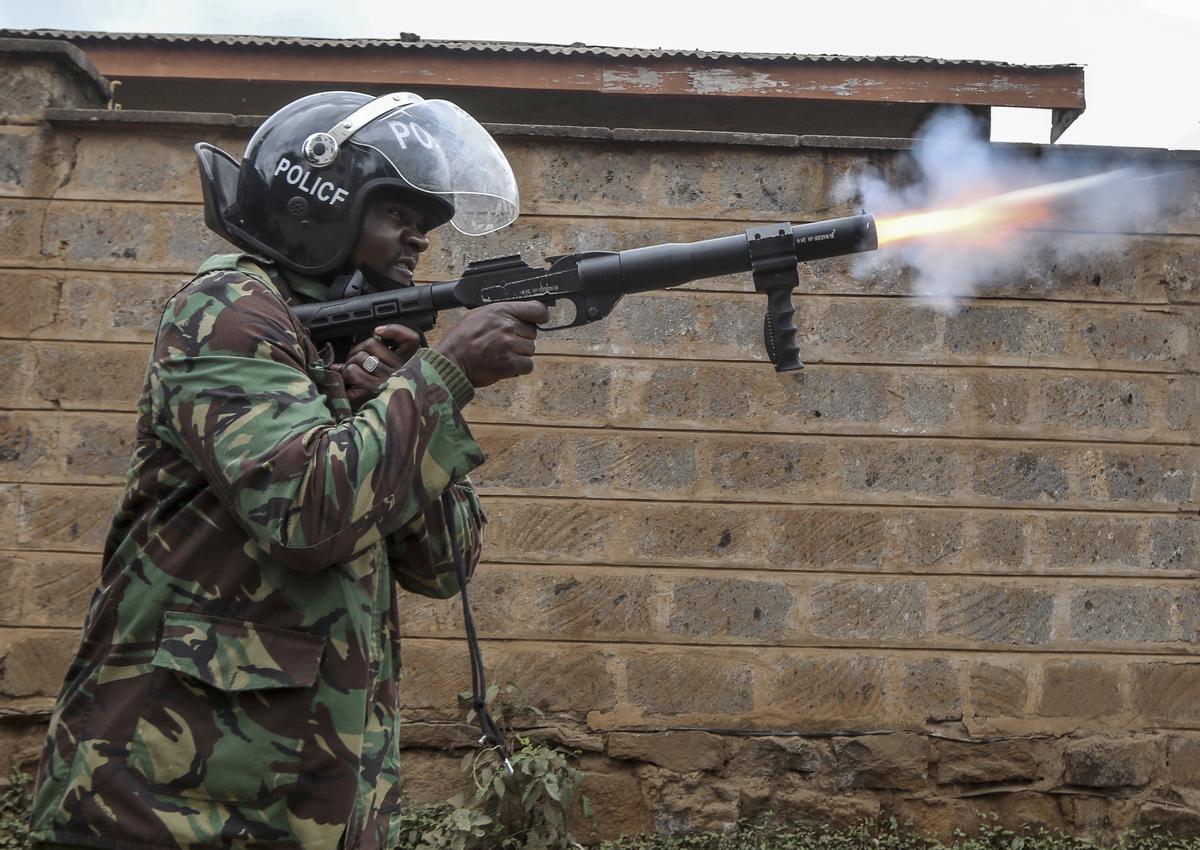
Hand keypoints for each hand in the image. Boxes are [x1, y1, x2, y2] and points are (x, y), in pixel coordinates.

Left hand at [338, 324, 421, 408]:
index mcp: (407, 368)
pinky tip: (349, 390)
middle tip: (353, 366)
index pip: (409, 339)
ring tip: (351, 380)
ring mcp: (385, 381)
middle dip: (357, 353)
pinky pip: (352, 372)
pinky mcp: (370, 391)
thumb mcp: (391, 379)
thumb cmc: (384, 403)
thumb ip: (378, 359)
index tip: (378, 333)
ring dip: (349, 367)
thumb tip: (362, 346)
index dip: (395, 331)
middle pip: (371, 345)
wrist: (389, 427)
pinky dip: (345, 378)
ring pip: (359, 357)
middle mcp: (399, 372)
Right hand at [435, 302, 549, 387]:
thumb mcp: (479, 315)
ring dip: (520, 354)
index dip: (540, 316)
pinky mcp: (510, 364)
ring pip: (531, 349)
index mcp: (501, 311)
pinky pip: (528, 365)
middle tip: (504, 343)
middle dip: (522, 338)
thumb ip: (502, 314)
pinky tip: (506, 365)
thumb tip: (520, 315)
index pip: (536, 309)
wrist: (451, 361)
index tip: (540, 319)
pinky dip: (520, 368)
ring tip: (501, 354)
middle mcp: (507, 326)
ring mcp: (510, 345)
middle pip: (533, 333)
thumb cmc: (461, 340)